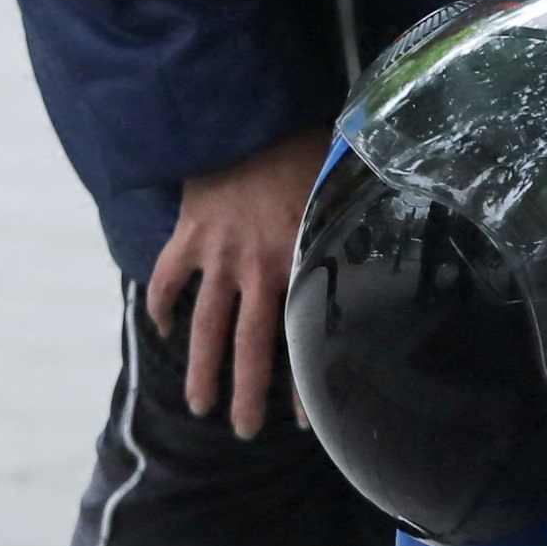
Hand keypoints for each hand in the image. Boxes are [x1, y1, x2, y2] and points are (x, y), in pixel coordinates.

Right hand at [148, 124, 334, 440]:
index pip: (301, 335)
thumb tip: (385, 250)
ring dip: (201, 369)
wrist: (245, 115)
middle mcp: (254, 268)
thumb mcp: (339, 191)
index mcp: (297, 260)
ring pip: (204, 327)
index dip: (302, 381)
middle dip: (246, 394)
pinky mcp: (187, 236)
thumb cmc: (303, 147)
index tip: (307, 421)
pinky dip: (161, 305)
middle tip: (244, 430)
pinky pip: (167, 280)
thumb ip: (350, 228)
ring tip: (201, 405)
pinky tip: (164, 327)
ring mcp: (216, 255)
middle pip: (247, 346)